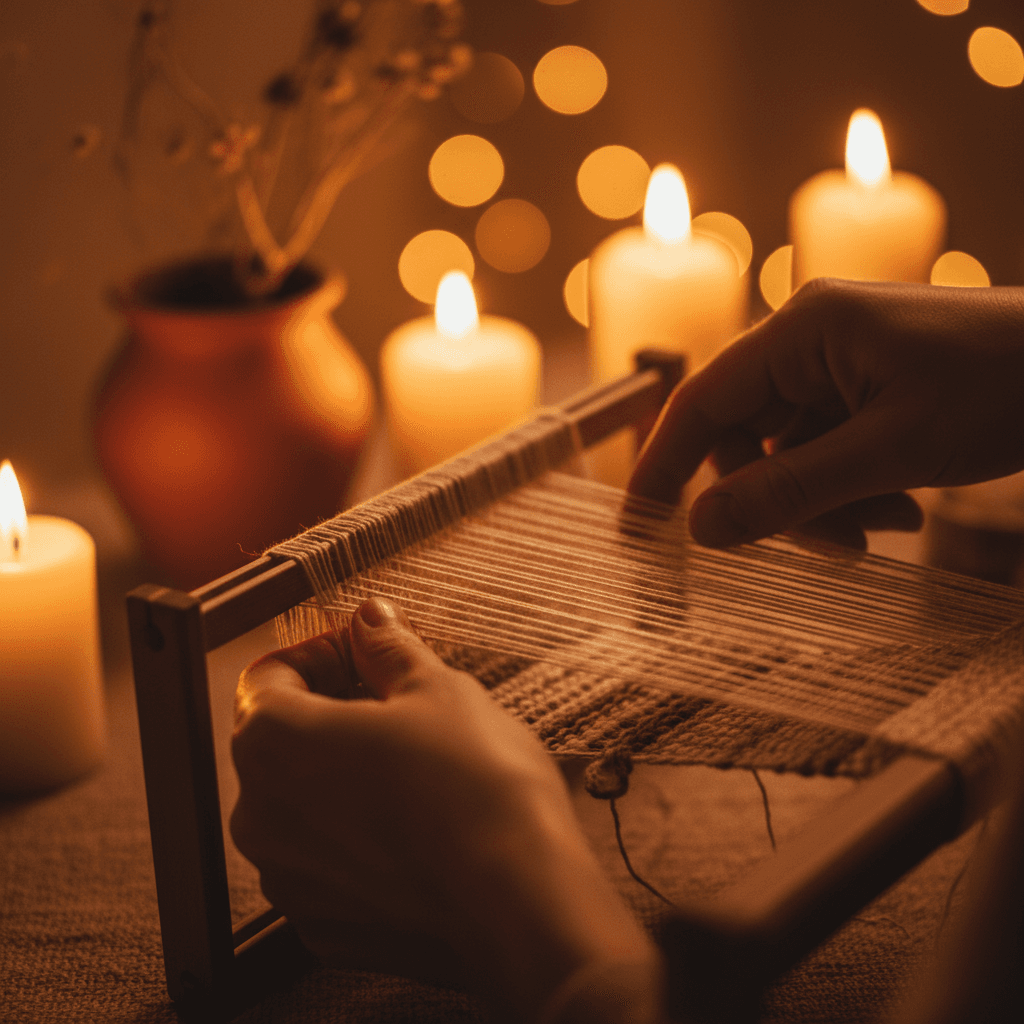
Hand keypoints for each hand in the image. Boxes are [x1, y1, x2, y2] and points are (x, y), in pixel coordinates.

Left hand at [230, 597, 658, 1020]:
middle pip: (281, 740)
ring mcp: (289, 879)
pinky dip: (359, 837)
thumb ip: (388, 648)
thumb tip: (370, 622)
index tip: (366, 651)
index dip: (322, 652)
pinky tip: (417, 824)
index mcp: (275, 742)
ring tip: (417, 766)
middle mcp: (261, 816)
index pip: (268, 675)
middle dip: (334, 710)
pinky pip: (327, 862)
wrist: (522, 904)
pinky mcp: (325, 925)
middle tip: (400, 702)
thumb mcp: (437, 689)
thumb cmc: (479, 791)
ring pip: (304, 804)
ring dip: (345, 776)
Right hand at [629, 279, 1023, 547]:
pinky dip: (850, 491)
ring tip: (889, 524)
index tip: (638, 529)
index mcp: (802, 330)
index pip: (701, 402)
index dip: (662, 466)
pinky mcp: (864, 390)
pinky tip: (902, 506)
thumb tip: (701, 530)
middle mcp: (808, 341)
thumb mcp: (892, 449)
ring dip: (822, 504)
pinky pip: (824, 453)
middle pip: (744, 438)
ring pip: (786, 455)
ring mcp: (837, 366)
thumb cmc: (1006, 385)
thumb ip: (791, 491)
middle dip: (778, 502)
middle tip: (830, 548)